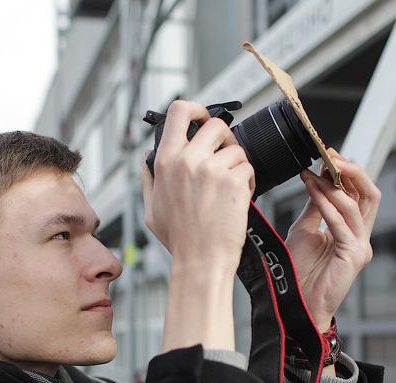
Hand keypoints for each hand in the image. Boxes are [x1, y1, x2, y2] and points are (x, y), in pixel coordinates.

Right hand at [140, 100, 254, 273]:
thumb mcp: (150, 208)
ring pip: (236, 149)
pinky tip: (237, 198)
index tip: (202, 116)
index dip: (196, 108)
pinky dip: (247, 181)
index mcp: (166, 162)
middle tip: (225, 157)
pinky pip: (248, 167)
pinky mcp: (233, 180)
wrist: (201, 261)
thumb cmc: (179, 240)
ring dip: (237, 165)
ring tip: (230, 188)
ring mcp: (212, 169)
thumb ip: (148, 178)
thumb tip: (147, 156)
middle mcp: (188, 160)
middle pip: (216, 125)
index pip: (179, 112)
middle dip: (225, 139)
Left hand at [285, 149, 380, 331]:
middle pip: (369, 193)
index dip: (346, 172)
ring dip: (334, 186)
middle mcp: (361, 235)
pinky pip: (342, 224)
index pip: (359, 192)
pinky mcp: (353, 256)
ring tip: (315, 175)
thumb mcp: (305, 230)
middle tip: (330, 156)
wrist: (298, 303)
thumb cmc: (300, 271)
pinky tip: (314, 192)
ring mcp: (360, 246)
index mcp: (352, 229)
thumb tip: (316, 179)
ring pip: (357, 205)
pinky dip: (327, 206)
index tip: (325, 155)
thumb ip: (316, 207)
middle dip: (351, 171)